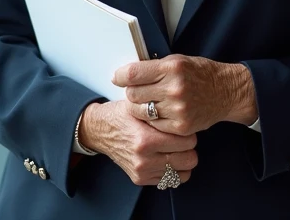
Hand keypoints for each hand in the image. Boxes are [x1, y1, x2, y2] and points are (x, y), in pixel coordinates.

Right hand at [79, 101, 198, 186]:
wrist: (101, 131)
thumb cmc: (122, 116)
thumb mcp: (141, 107)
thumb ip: (163, 114)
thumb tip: (188, 115)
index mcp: (145, 139)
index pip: (187, 142)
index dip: (189, 132)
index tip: (184, 128)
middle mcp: (144, 159)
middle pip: (189, 160)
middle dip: (189, 148)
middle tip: (182, 139)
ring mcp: (142, 172)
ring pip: (183, 174)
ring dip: (183, 161)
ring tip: (175, 149)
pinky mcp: (140, 179)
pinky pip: (171, 181)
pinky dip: (173, 170)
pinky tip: (166, 157)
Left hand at [112, 55, 257, 136]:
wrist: (225, 91)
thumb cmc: (200, 73)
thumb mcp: (177, 61)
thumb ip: (154, 67)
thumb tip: (126, 74)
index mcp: (172, 68)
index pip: (133, 74)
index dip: (120, 76)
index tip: (118, 77)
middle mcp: (174, 89)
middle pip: (133, 94)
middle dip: (131, 92)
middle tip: (135, 90)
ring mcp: (178, 109)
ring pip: (140, 111)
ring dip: (138, 107)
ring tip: (145, 102)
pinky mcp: (181, 126)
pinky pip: (154, 125)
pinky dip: (151, 120)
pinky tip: (157, 112)